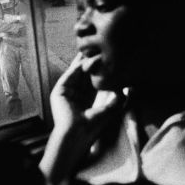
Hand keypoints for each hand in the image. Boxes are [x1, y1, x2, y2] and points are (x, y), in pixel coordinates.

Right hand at [40, 53, 126, 184]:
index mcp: (84, 103)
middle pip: (83, 75)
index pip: (92, 83)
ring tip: (91, 49)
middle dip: (90, 63)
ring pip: (76, 73)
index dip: (99, 72)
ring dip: (83, 62)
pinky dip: (76, 67)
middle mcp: (74, 97)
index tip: (107, 61)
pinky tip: (84, 58)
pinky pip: (69, 75)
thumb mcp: (107, 112)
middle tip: (98, 49)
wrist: (76, 136)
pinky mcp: (59, 91)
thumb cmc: (92, 128)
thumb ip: (116, 100)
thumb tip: (125, 90)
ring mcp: (65, 94)